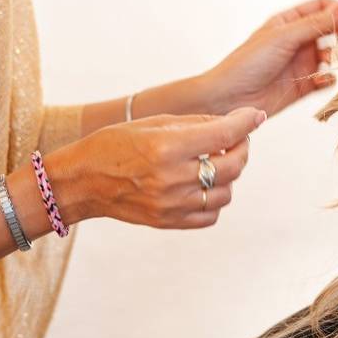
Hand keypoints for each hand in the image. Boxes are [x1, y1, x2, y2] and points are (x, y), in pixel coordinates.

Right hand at [49, 107, 265, 228]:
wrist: (81, 181)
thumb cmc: (114, 144)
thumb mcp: (152, 122)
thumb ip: (195, 124)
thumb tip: (233, 123)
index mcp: (166, 146)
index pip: (223, 134)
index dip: (246, 122)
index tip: (255, 115)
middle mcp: (172, 178)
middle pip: (232, 165)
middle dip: (242, 147)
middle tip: (237, 138)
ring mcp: (172, 204)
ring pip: (226, 192)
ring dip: (229, 175)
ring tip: (216, 162)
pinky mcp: (169, 221)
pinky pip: (211, 215)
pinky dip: (215, 198)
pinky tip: (205, 184)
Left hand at [203, 0, 337, 116]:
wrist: (228, 99)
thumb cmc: (247, 63)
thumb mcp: (284, 37)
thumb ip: (316, 23)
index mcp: (288, 22)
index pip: (321, 7)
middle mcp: (296, 41)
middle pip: (330, 31)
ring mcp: (300, 64)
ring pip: (331, 56)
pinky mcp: (302, 86)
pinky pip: (324, 80)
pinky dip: (330, 80)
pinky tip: (326, 79)